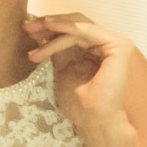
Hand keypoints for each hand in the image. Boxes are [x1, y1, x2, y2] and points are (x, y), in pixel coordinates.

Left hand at [22, 12, 133, 135]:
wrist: (95, 122)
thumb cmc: (81, 106)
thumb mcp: (63, 71)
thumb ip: (58, 52)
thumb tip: (42, 34)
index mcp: (98, 53)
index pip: (73, 34)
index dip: (50, 30)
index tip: (26, 30)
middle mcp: (109, 47)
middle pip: (77, 25)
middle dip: (49, 24)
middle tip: (26, 26)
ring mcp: (116, 46)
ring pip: (79, 27)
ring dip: (53, 26)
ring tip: (32, 31)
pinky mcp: (119, 47)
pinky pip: (87, 31)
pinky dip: (67, 27)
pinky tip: (49, 26)